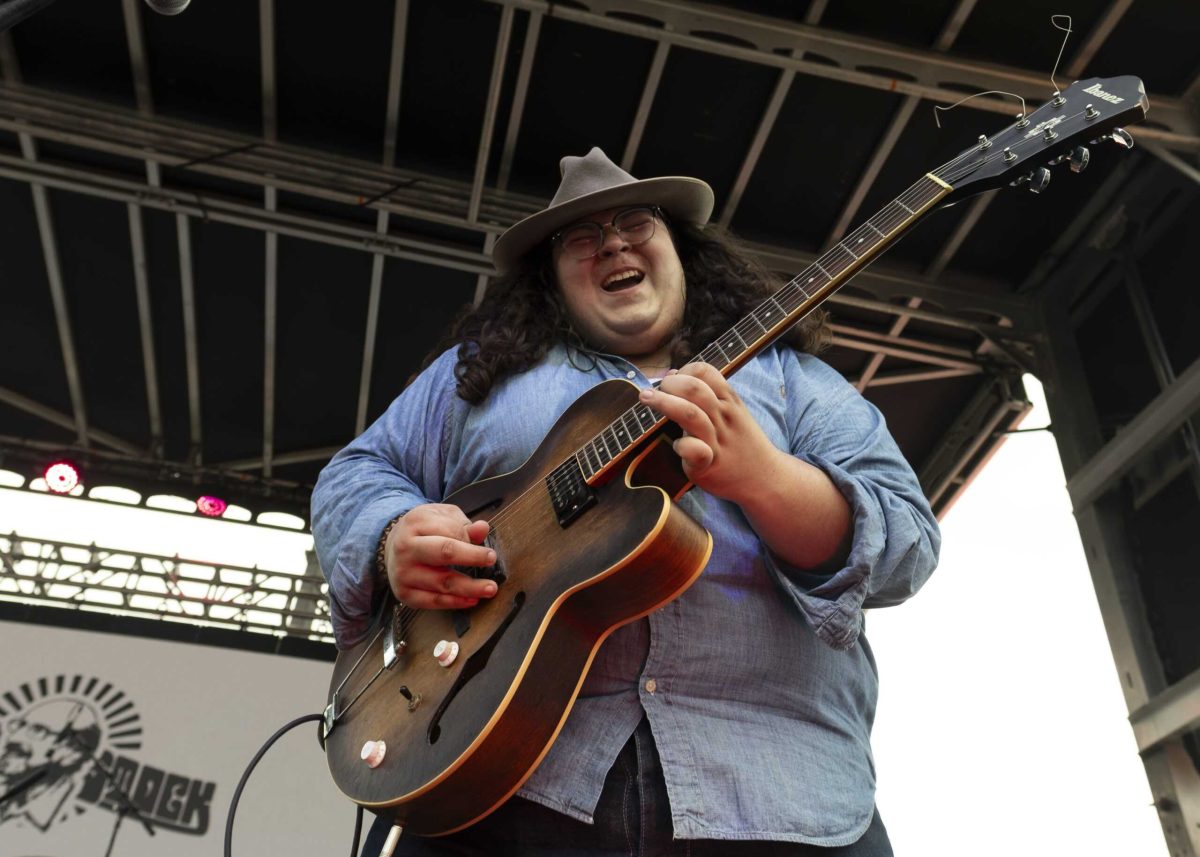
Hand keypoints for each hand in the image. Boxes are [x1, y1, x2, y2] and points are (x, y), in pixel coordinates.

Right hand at [382, 503, 498, 609]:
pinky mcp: (405, 594)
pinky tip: (472, 600)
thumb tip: (482, 529)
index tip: (488, 551)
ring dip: (469, 587)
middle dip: (471, 557)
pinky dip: (455, 602)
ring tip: (489, 588)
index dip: (471, 540)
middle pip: (444, 553)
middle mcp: (406, 548)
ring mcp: (404, 573)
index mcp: (416, 523)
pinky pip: (433, 601)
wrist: (392, 548)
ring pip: (441, 582)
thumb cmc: (423, 531)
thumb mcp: (441, 517)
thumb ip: (463, 525)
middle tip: (491, 560)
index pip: (450, 531)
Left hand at [638, 363, 783, 505]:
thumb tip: (672, 373)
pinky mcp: (709, 465)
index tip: (673, 381)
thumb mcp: (731, 410)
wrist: (765, 477)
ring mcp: (716, 440)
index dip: (684, 371)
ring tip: (647, 398)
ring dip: (665, 403)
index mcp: (728, 400)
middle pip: (694, 388)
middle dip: (669, 384)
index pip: (705, 371)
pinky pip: (695, 451)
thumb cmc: (740, 442)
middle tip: (654, 392)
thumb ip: (705, 392)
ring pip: (690, 414)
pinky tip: (678, 446)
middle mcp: (723, 416)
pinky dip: (683, 446)